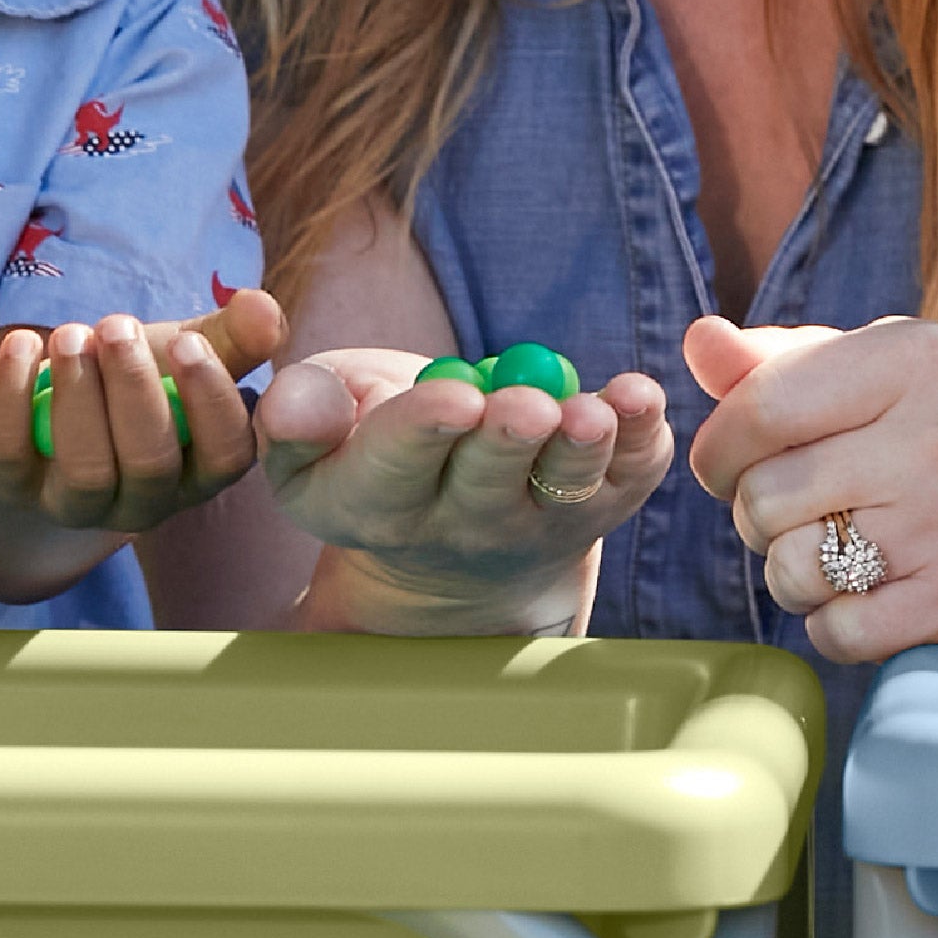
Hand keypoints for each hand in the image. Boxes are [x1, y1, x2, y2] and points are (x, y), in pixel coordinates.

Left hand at [0, 290, 286, 545]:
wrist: (44, 418)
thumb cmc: (129, 385)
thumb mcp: (180, 356)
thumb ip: (229, 335)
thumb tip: (265, 309)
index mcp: (196, 470)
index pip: (225, 455)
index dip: (211, 402)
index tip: (186, 343)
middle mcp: (142, 502)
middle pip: (150, 464)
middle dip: (135, 388)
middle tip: (116, 325)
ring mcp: (73, 504)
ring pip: (85, 471)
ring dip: (78, 393)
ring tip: (71, 334)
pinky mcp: (9, 487)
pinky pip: (8, 454)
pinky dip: (11, 394)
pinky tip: (23, 344)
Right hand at [255, 348, 671, 634]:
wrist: (446, 539)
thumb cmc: (370, 452)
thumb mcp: (314, 436)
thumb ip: (300, 412)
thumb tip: (294, 404)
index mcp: (373, 503)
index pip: (394, 469)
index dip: (422, 432)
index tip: (451, 400)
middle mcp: (459, 527)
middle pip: (487, 483)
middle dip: (508, 439)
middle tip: (527, 406)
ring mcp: (537, 522)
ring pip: (564, 488)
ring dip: (582, 448)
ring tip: (592, 414)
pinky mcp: (601, 505)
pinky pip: (629, 477)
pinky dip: (643, 438)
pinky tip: (642, 399)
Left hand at [687, 313, 937, 660]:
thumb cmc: (891, 445)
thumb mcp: (837, 383)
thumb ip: (759, 365)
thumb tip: (700, 340)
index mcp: (917, 357)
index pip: (761, 407)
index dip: (718, 449)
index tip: (726, 465)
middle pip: (767, 494)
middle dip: (757, 515)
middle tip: (801, 511)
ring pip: (794, 568)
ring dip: (790, 572)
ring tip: (832, 550)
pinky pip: (837, 631)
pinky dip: (832, 624)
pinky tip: (868, 594)